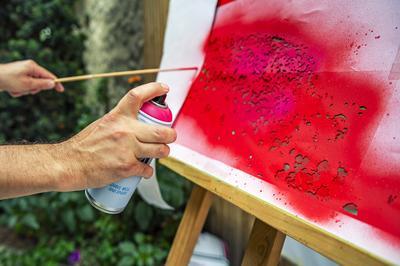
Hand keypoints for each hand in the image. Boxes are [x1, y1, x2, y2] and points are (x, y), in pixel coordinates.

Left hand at [0, 60, 63, 96]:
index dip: (55, 83)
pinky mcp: (18, 77)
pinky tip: (11, 89)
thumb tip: (53, 84)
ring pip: (31, 86)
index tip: (61, 90)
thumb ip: (42, 84)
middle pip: (40, 82)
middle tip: (25, 89)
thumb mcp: (28, 84)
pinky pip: (23, 86)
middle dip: (33, 89)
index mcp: (33, 66)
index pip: (49, 75)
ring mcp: (23, 72)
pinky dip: (19, 90)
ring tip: (15, 89)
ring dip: (24, 91)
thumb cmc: (9, 80)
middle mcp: (29, 68)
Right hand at [56, 82, 176, 190]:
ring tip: (159, 154)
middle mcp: (125, 130)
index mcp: (117, 116)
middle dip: (170, 135)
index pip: (137, 96)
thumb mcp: (102, 125)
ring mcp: (127, 149)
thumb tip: (137, 128)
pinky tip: (143, 172)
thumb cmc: (83, 146)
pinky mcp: (126, 167)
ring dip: (163, 153)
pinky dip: (148, 172)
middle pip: (161, 131)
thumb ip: (120, 124)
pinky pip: (148, 169)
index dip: (154, 89)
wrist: (67, 164)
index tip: (164, 87)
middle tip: (170, 137)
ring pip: (160, 150)